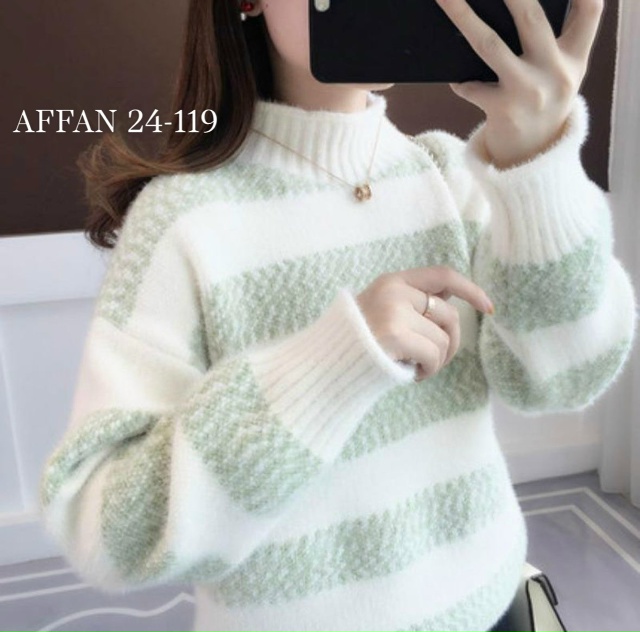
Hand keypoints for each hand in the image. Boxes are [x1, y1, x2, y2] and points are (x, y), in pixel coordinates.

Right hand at [355, 266, 493, 382]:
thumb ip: (413, 304)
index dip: (471, 290)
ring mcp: (394, 310)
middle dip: (451, 343)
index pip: (443, 275)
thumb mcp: (382, 311)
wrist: (324, 362)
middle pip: (449, 315)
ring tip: (414, 367)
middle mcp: (394, 290)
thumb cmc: (356, 343)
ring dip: (436, 361)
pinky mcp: (395, 334)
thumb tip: (455, 304)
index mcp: (392, 281)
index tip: (489, 308)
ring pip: (443, 340)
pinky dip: (428, 370)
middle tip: (434, 360)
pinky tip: (410, 373)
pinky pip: (434, 355)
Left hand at [434, 0, 603, 168]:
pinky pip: (471, 86)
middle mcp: (555, 72)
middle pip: (530, 17)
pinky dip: (461, 82)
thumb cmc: (542, 104)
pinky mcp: (502, 109)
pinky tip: (458, 80)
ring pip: (490, 44)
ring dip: (463, 18)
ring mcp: (528, 90)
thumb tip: (518, 8)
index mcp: (574, 58)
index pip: (589, 12)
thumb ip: (558, 41)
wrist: (533, 157)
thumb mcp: (562, 74)